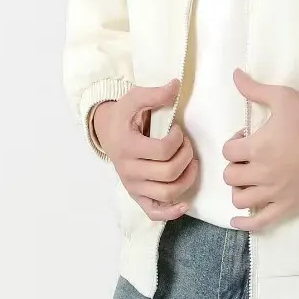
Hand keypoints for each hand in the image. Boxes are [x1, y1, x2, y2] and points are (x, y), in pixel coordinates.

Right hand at [93, 79, 198, 221]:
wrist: (108, 133)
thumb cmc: (125, 116)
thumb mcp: (135, 98)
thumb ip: (155, 93)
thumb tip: (176, 86)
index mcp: (127, 146)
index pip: (163, 151)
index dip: (178, 140)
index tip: (177, 130)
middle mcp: (128, 170)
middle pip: (169, 173)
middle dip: (186, 156)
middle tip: (186, 144)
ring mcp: (133, 186)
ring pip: (167, 193)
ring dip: (187, 178)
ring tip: (190, 162)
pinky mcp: (137, 197)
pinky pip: (154, 212)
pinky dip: (172, 211)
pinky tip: (185, 202)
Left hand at [223, 68, 298, 231]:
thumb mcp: (282, 97)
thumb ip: (255, 89)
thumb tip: (235, 74)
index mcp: (257, 147)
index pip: (228, 151)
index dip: (234, 143)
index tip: (246, 138)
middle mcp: (261, 172)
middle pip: (231, 176)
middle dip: (236, 165)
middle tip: (249, 158)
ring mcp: (274, 193)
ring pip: (240, 199)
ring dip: (240, 189)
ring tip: (249, 180)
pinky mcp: (288, 207)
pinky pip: (259, 222)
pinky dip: (245, 223)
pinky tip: (238, 219)